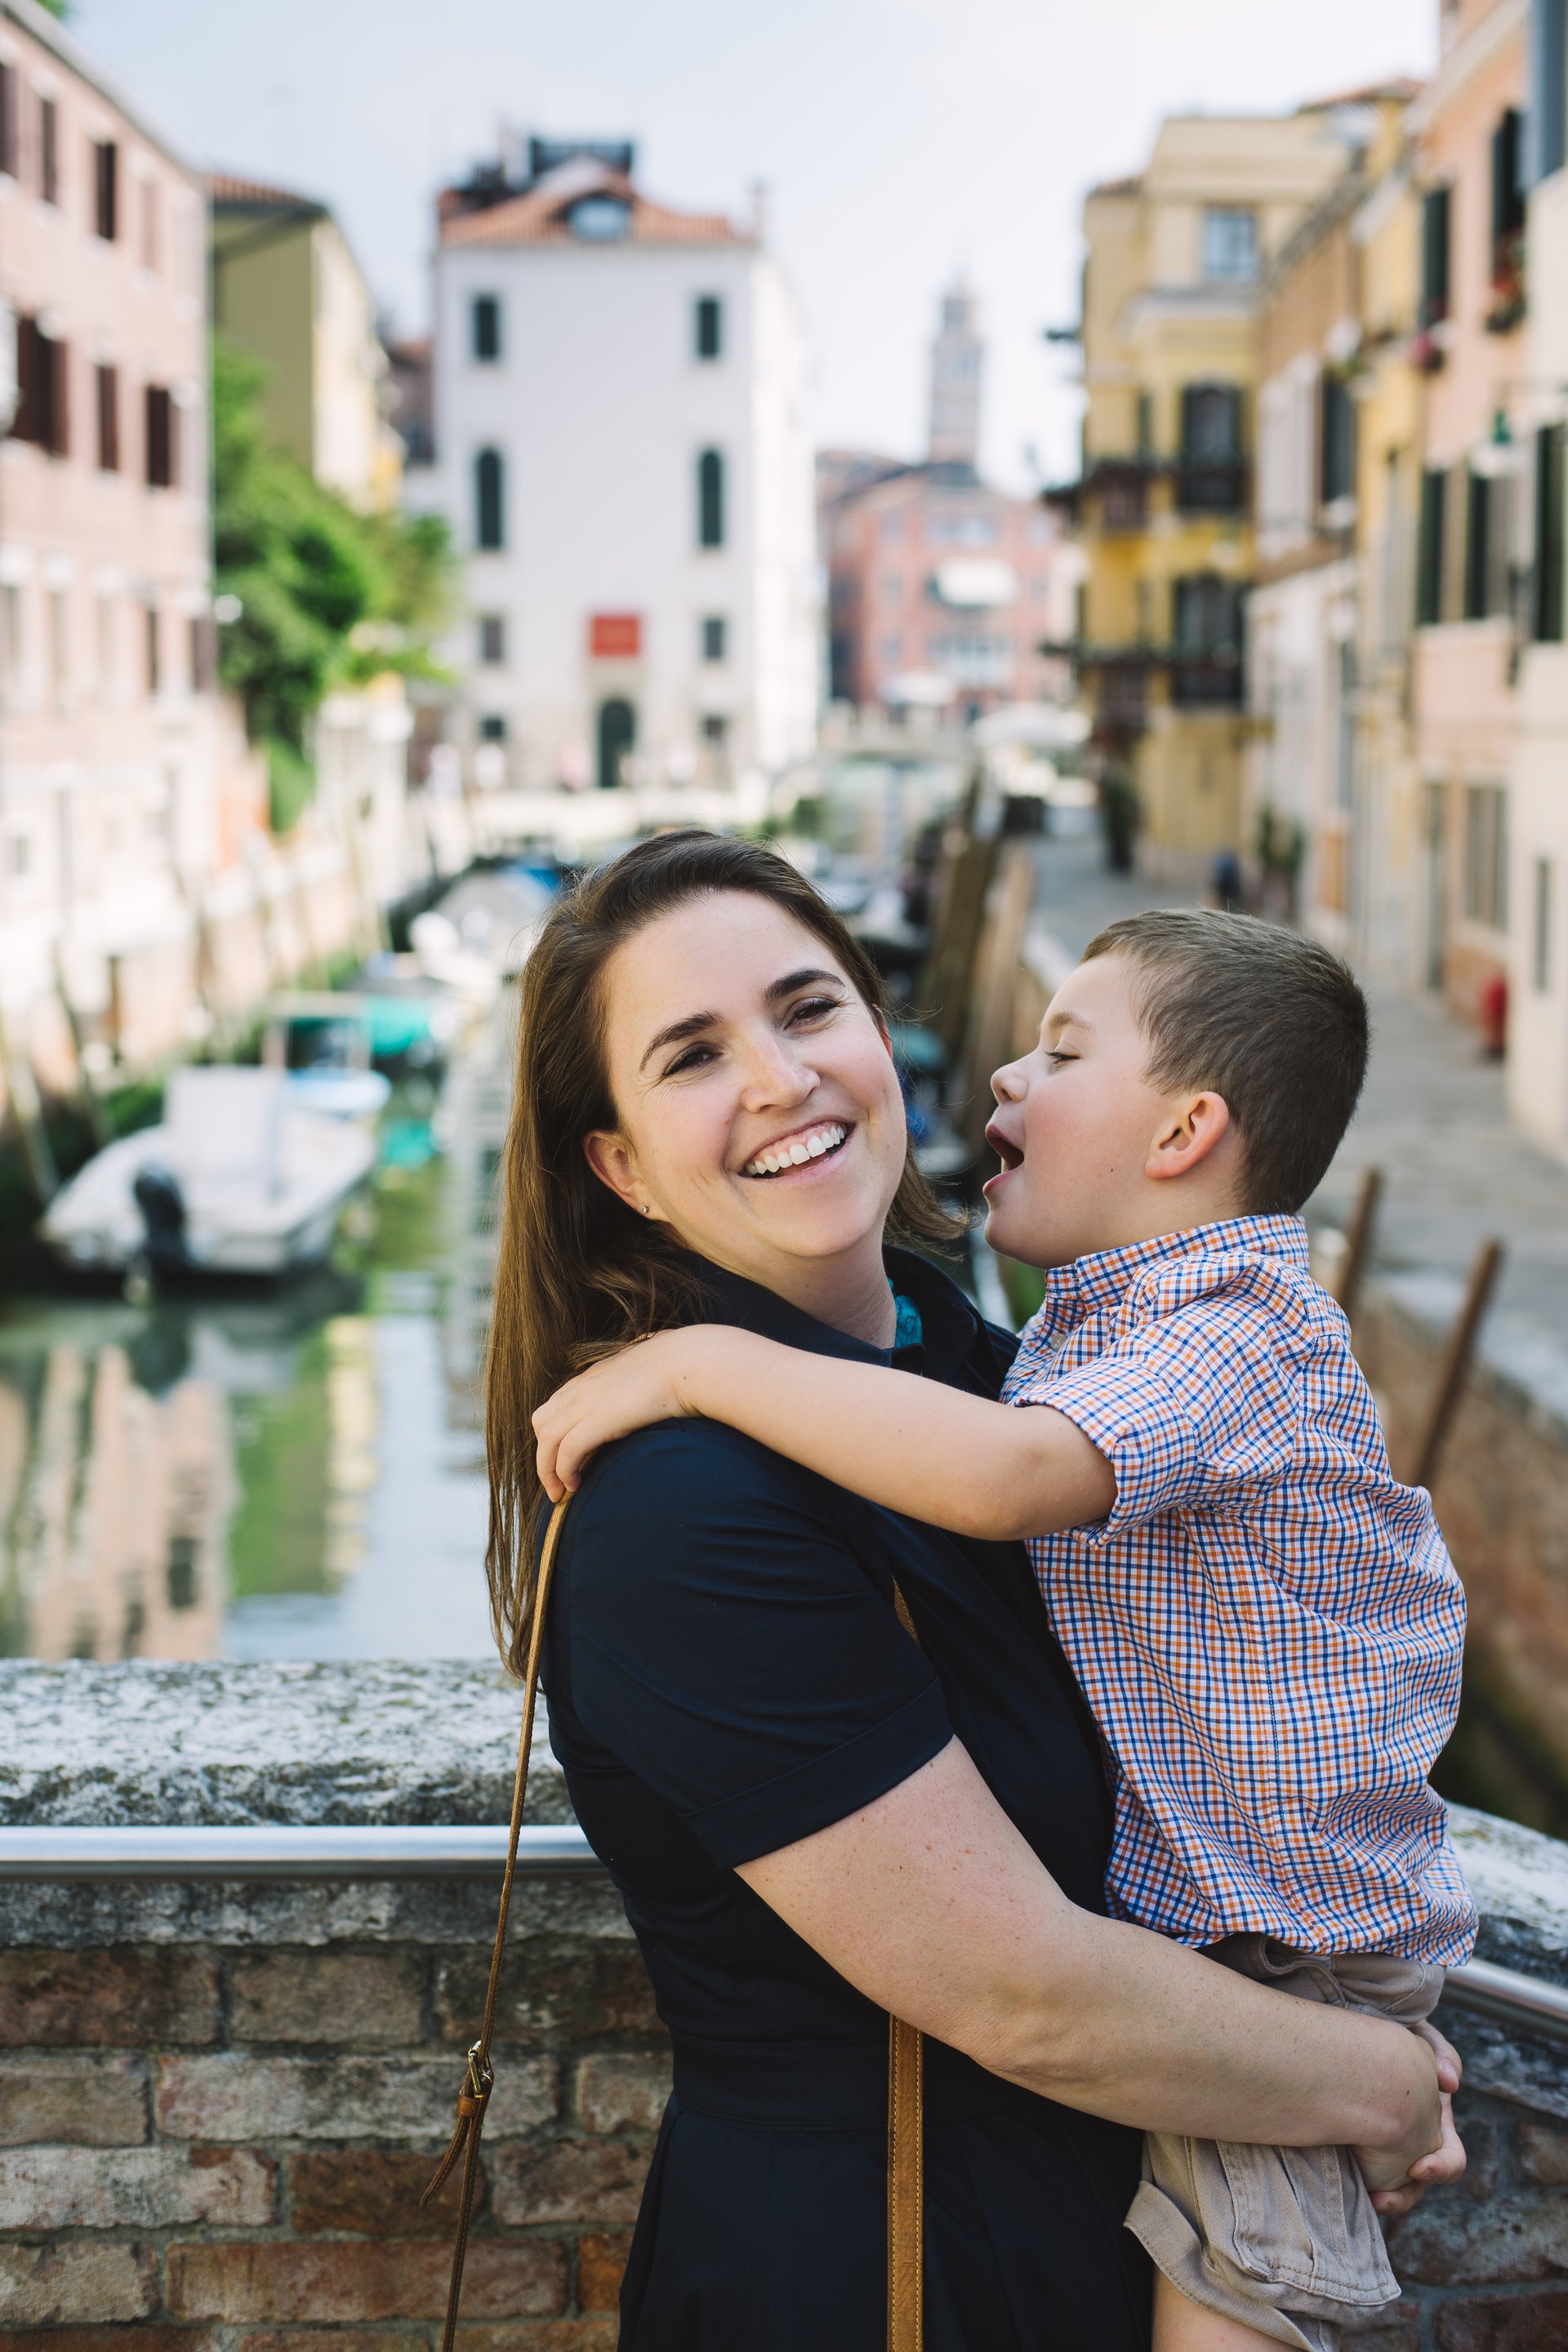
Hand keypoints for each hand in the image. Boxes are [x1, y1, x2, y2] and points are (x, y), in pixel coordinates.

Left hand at [532, 1325, 733, 1499]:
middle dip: (544, 1453)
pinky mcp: (598, 1420)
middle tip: (559, 1479)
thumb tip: (653, 1350)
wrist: (692, 1362)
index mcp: (594, 1376)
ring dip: (548, 1471)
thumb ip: (643, 1363)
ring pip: (546, 1441)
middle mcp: (583, 1388)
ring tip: (561, 1493)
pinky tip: (576, 1484)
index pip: (556, 1404)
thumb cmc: (683, 1362)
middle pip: (541, 1422)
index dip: (555, 1434)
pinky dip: (564, 1472)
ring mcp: (587, 1403)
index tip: (566, 1458)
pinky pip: (566, 1452)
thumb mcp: (651, 1359)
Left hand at [1353, 2021, 1464, 2218]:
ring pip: (1391, 2191)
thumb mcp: (1418, 2037)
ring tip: (1367, 2199)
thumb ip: (1440, 2051)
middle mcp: (1413, 2141)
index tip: (1418, 2167)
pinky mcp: (1356, 2148)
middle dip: (1404, 2196)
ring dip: (1384, 2201)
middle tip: (1381, 2197)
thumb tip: (1451, 2082)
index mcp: (1435, 2122)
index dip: (1442, 2168)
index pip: (1451, 2158)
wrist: (1349, 2030)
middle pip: (1417, 2187)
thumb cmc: (1389, 2035)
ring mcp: (1384, 2148)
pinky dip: (1359, 2187)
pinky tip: (1345, 2181)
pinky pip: (1363, 2179)